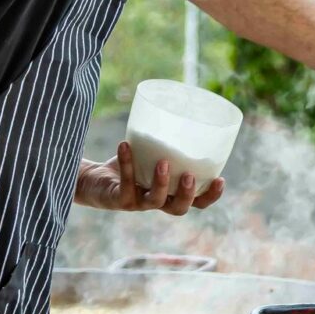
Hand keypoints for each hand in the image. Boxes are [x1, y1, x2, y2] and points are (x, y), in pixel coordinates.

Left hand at [76, 142, 224, 215]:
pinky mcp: (118, 199)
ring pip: (154, 201)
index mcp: (172, 193)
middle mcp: (157, 202)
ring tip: (162, 162)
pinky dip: (127, 162)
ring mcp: (138, 203)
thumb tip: (182, 105)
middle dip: (187, 194)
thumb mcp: (152, 153)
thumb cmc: (130, 164)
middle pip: (179, 208)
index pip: (198, 202)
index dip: (211, 195)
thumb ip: (168, 141)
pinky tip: (125, 145)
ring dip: (161, 183)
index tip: (220, 178)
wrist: (93, 180)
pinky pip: (125, 183)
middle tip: (188, 175)